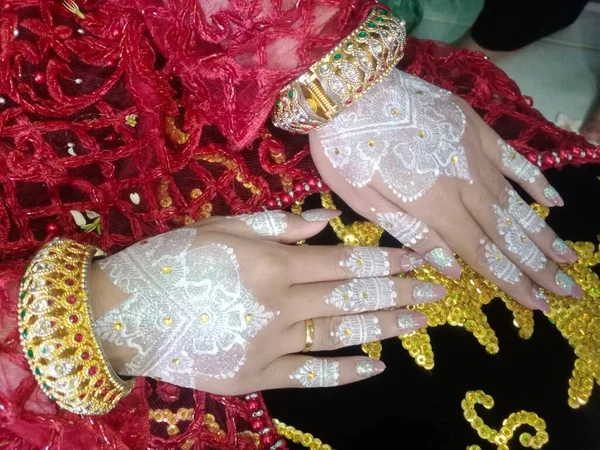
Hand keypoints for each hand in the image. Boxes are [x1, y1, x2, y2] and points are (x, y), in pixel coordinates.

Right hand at [88, 210, 444, 394]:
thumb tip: (324, 219)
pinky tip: (376, 365)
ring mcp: (271, 344)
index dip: (386, 260)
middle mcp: (280, 303)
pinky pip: (311, 374)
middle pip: (352, 297)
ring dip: (384, 326)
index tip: (420, 259)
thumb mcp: (219, 227)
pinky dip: (345, 371)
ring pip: (341, 334)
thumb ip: (275, 223)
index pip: (345, 261)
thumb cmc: (170, 262)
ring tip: (419, 321)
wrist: (122, 315)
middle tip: (437, 290)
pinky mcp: (257, 376)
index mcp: (272, 263)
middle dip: (399, 292)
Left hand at [309, 68, 582, 312]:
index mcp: (434, 206)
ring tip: (568, 260)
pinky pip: (512, 159)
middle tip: (569, 292)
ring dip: (543, 234)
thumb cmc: (347, 150)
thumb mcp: (365, 200)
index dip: (511, 281)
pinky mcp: (476, 129)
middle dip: (538, 267)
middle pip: (506, 233)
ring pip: (515, 202)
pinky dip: (534, 182)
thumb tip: (452, 268)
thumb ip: (412, 233)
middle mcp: (464, 183)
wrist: (351, 90)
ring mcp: (474, 154)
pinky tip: (554, 202)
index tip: (540, 305)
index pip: (481, 253)